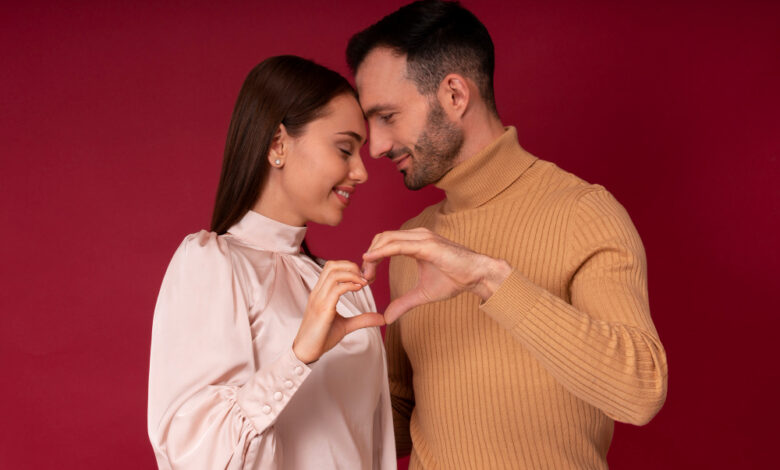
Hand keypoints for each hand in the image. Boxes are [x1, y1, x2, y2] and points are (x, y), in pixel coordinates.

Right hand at [292, 261, 385, 363]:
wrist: (306, 352)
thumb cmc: (321, 338)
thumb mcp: (346, 326)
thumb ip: (362, 319)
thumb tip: (382, 318)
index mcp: (320, 293)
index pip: (331, 267)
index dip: (348, 267)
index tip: (362, 277)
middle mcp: (318, 293)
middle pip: (332, 265)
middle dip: (351, 266)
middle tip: (365, 277)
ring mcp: (318, 299)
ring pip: (333, 273)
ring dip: (352, 274)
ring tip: (364, 282)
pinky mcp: (322, 309)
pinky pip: (336, 289)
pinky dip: (350, 285)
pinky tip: (359, 289)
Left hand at [362, 228, 511, 323]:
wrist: (477, 276)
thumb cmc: (455, 280)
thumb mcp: (423, 294)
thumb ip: (403, 303)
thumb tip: (387, 318)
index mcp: (415, 242)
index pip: (385, 242)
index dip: (373, 257)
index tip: (367, 277)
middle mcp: (417, 235)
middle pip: (382, 237)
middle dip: (369, 255)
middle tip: (365, 277)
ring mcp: (422, 238)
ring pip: (387, 238)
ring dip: (373, 255)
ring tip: (367, 274)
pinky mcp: (427, 245)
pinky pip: (398, 245)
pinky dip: (382, 252)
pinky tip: (371, 260)